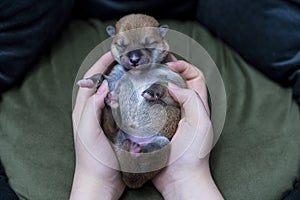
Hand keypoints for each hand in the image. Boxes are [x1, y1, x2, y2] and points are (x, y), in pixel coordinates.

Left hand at [70, 52, 124, 199]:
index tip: (114, 53)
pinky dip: (126, 95)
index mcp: (83, 110)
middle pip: (101, 82)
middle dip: (111, 68)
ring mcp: (104, 118)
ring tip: (133, 71)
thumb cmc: (92, 159)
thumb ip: (91, 108)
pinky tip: (136, 95)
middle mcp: (92, 111)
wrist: (100, 182)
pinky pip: (120, 105)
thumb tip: (103, 86)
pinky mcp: (114, 126)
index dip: (101, 64)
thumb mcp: (88, 132)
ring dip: (120, 80)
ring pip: (111, 93)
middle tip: (127, 60)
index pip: (91, 79)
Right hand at [152, 60, 222, 199]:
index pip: (194, 76)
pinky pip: (149, 110)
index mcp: (197, 105)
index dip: (184, 66)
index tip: (170, 64)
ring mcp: (168, 117)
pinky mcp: (155, 127)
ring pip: (160, 95)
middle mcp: (183, 109)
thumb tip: (171, 86)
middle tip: (151, 67)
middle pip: (176, 82)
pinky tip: (133, 99)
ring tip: (140, 79)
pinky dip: (143, 102)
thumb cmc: (194, 154)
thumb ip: (191, 99)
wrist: (179, 179)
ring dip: (152, 85)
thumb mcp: (200, 123)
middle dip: (165, 71)